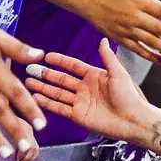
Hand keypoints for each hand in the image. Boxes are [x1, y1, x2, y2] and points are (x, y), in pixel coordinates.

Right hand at [24, 39, 160, 142]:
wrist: (133, 120)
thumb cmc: (129, 96)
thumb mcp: (118, 73)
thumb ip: (108, 58)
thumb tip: (103, 40)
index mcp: (94, 76)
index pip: (73, 66)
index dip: (60, 61)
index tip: (46, 56)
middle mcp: (85, 88)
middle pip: (61, 79)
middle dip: (45, 75)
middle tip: (29, 70)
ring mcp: (80, 102)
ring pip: (57, 93)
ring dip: (42, 88)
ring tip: (27, 83)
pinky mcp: (78, 116)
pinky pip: (59, 108)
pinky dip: (47, 103)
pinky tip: (35, 98)